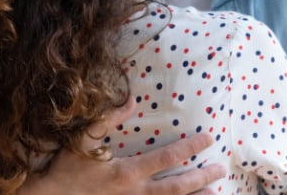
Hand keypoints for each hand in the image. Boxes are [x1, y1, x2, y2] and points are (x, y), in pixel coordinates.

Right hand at [19, 99, 225, 194]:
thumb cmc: (67, 169)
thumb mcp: (84, 139)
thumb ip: (108, 118)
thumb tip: (132, 101)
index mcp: (128, 172)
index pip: (168, 157)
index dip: (190, 147)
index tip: (208, 139)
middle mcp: (135, 194)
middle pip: (177, 187)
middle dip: (201, 178)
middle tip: (220, 170)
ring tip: (215, 193)